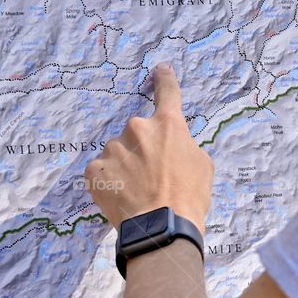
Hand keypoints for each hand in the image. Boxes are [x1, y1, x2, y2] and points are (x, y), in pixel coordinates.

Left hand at [85, 64, 213, 231]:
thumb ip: (185, 147)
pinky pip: (102, 172)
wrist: (162, 227)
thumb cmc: (190, 197)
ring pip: (118, 153)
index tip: (160, 69)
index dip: (164, 80)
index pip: (167, 93)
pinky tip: (122, 198)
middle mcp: (137, 129)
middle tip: (154, 177)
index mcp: (168, 124)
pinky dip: (110, 183)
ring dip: (126, 167)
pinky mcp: (94, 171)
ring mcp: (113, 149)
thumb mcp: (202, 165)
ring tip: (138, 193)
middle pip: (138, 133)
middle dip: (144, 150)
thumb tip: (174, 148)